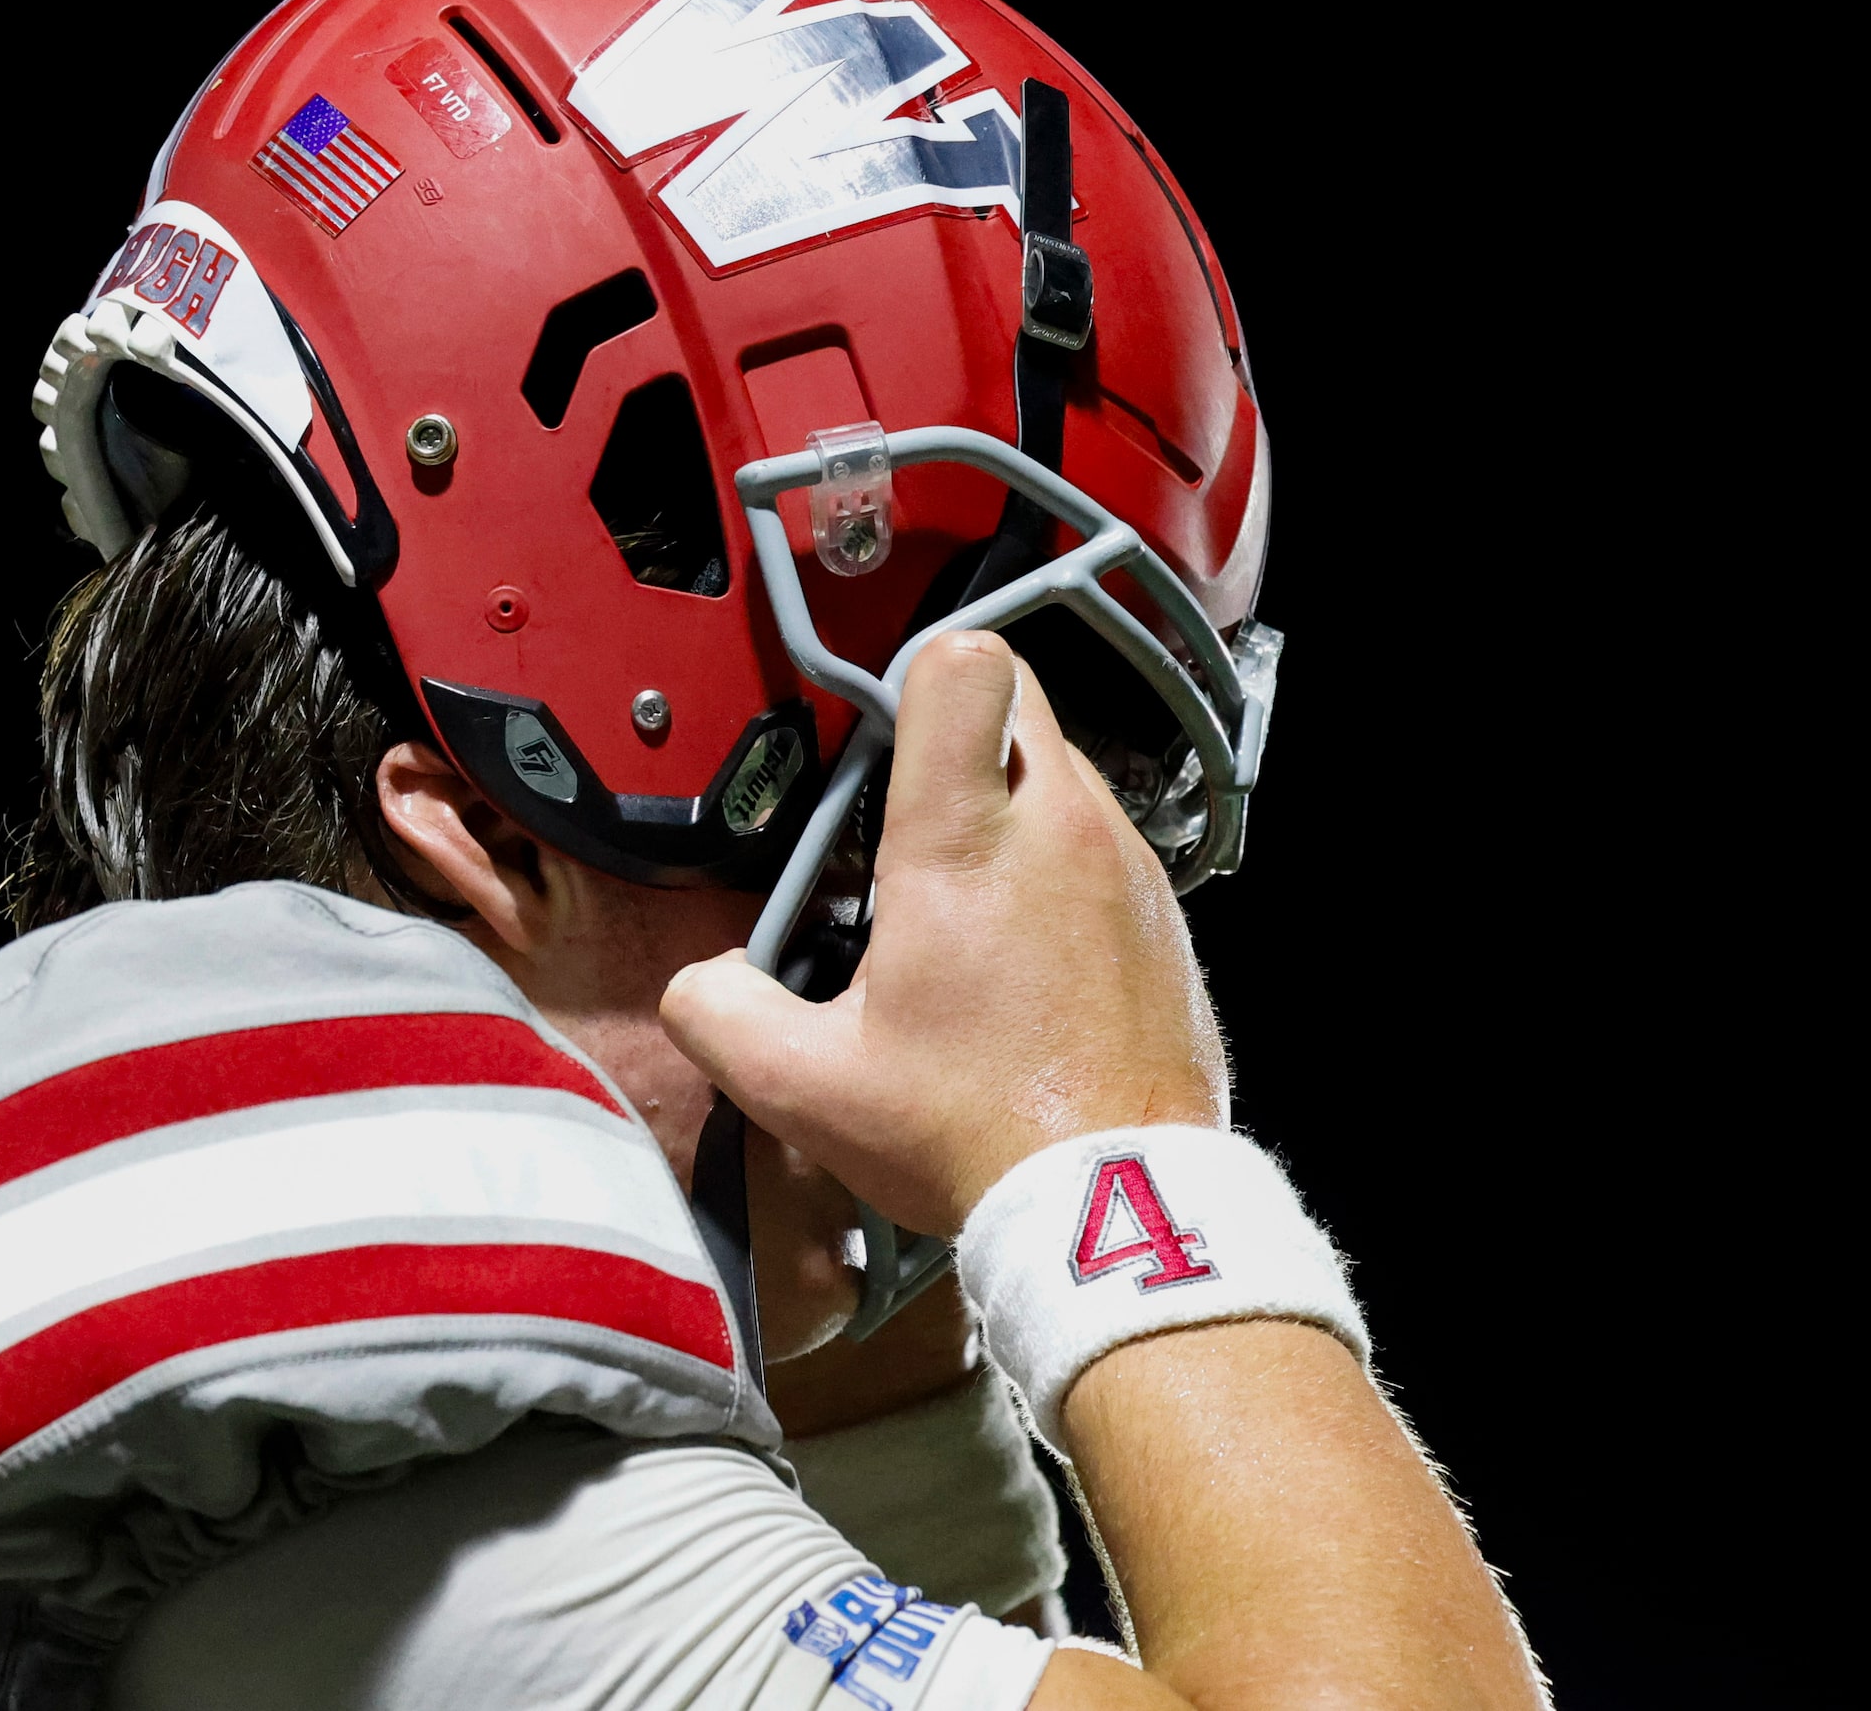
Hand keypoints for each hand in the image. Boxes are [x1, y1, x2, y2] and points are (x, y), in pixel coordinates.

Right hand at [663, 632, 1226, 1235]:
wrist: (1118, 1206)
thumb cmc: (973, 1135)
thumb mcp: (807, 1087)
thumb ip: (722, 1015)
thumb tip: (703, 983)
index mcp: (965, 840)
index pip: (965, 665)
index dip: (917, 675)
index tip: (882, 731)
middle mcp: (1060, 827)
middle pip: (1018, 699)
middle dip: (959, 733)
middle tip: (907, 818)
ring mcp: (1128, 867)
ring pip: (1064, 772)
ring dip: (1012, 804)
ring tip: (964, 901)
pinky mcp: (1167, 915)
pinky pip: (1106, 847)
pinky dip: (1064, 870)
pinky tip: (1028, 956)